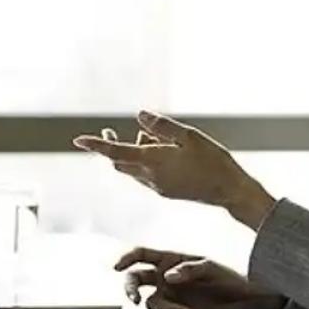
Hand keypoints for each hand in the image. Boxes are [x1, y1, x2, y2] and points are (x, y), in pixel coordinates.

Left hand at [73, 111, 275, 228]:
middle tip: (110, 131)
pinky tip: (163, 150)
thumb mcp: (189, 136)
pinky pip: (145, 176)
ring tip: (151, 136)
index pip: (116, 152)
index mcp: (153, 162)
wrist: (230, 192)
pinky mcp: (166, 191)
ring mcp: (157, 187)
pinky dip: (145, 161)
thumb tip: (139, 116)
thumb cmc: (213, 161)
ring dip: (133, 152)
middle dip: (112, 147)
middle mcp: (150, 177)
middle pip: (119, 162)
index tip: (78, 140)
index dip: (97, 144)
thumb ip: (162, 127)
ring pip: (132, 169)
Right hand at [116, 246, 285, 308]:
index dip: (126, 259)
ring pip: (151, 302)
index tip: (117, 267)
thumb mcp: (210, 268)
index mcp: (169, 259)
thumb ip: (187, 269)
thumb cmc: (228, 277)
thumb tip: (167, 276)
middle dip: (130, 289)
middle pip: (135, 279)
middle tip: (135, 300)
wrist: (243, 301)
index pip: (140, 254)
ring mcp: (169, 295)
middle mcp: (164, 277)